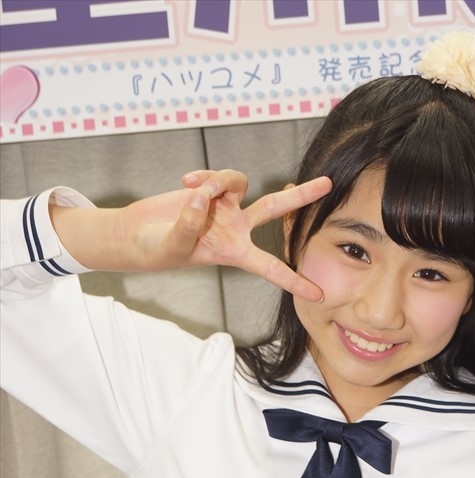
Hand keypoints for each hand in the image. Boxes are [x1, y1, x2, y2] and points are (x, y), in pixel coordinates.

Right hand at [127, 168, 331, 299]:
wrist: (137, 234)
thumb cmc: (156, 250)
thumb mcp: (173, 246)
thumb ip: (189, 224)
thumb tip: (203, 198)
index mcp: (234, 252)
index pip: (270, 268)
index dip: (294, 281)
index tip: (319, 295)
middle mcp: (236, 228)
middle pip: (276, 209)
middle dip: (300, 196)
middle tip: (328, 185)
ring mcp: (225, 207)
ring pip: (240, 182)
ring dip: (217, 182)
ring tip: (193, 190)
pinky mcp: (211, 190)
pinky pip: (217, 176)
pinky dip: (203, 177)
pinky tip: (185, 182)